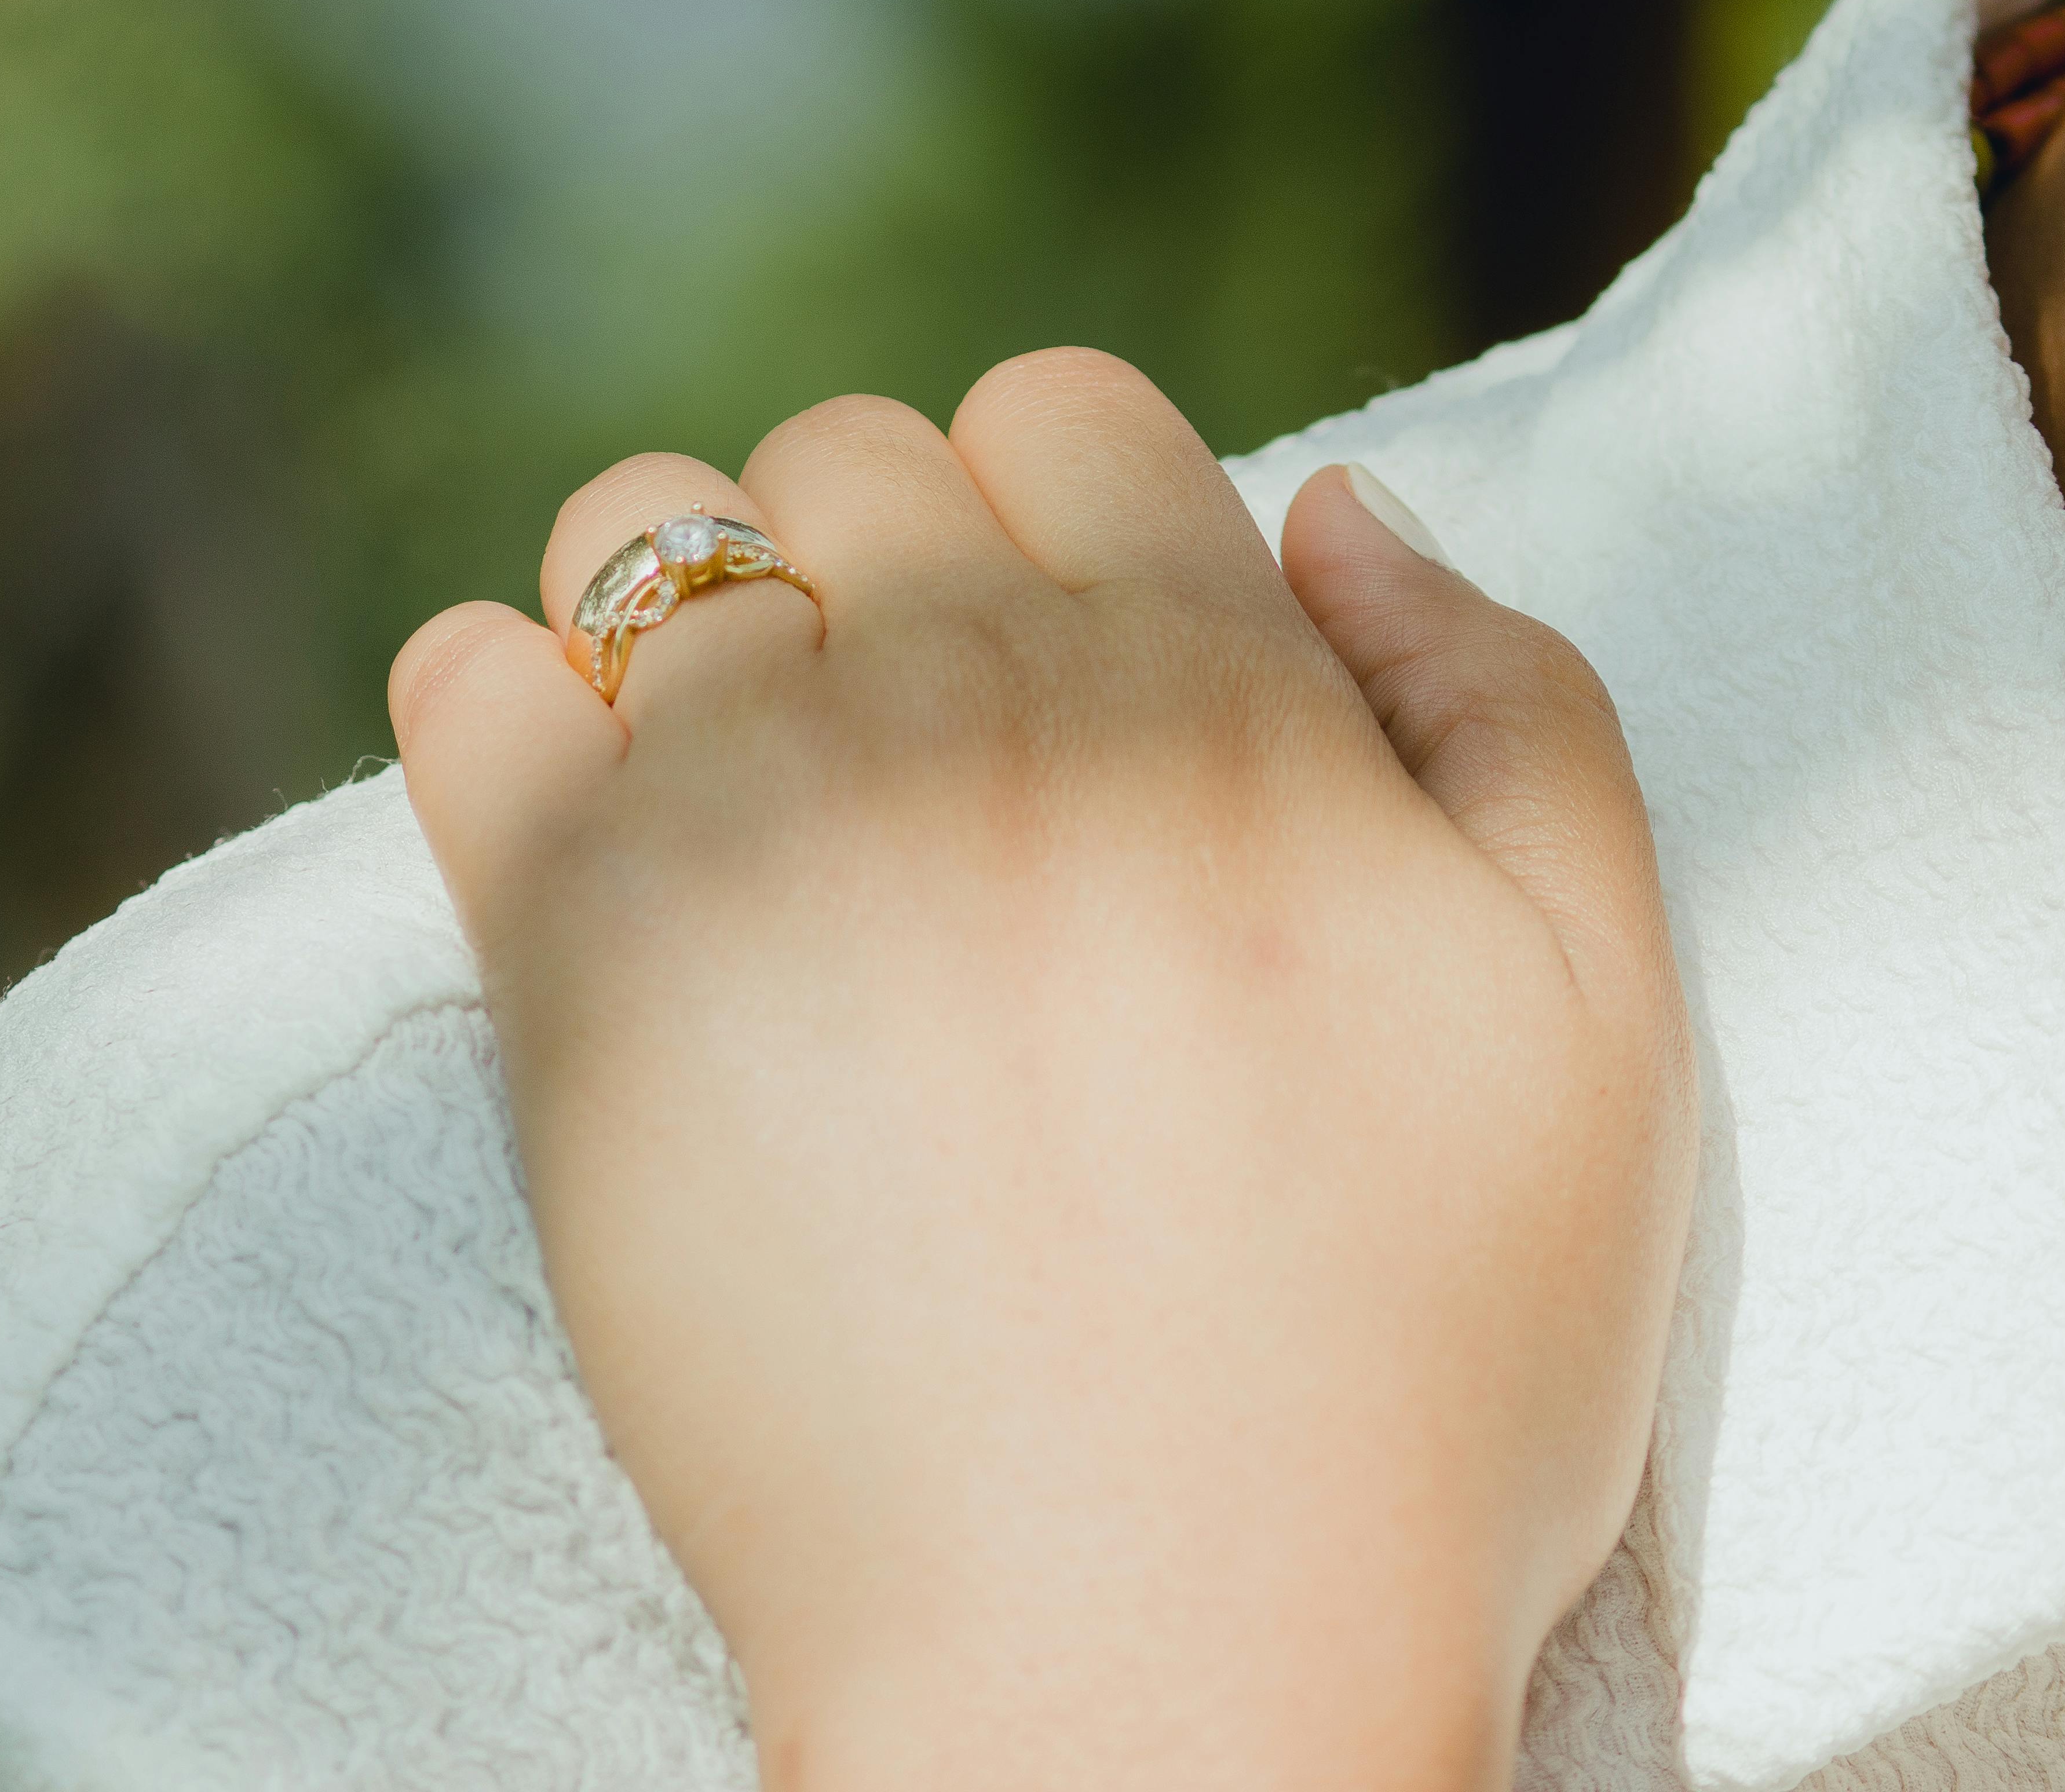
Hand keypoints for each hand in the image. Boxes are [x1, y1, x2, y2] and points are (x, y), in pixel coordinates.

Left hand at [389, 350, 1694, 1791]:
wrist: (1142, 1656)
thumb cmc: (1409, 1371)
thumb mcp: (1602, 1014)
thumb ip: (1511, 701)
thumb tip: (1341, 502)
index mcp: (1208, 678)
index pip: (1060, 409)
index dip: (1069, 523)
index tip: (1081, 688)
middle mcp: (965, 694)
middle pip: (854, 458)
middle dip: (893, 570)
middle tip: (937, 786)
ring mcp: (749, 811)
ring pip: (646, 532)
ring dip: (695, 619)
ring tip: (761, 805)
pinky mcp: (570, 953)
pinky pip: (462, 682)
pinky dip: (509, 709)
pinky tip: (601, 834)